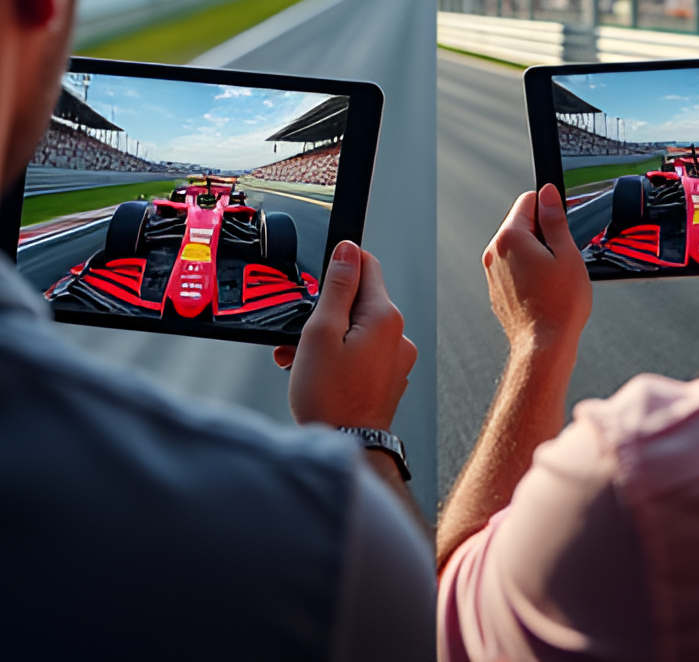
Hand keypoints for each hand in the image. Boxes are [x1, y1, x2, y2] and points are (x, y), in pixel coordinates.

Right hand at [273, 241, 416, 429]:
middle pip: (359, 300)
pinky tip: (317, 373)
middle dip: (325, 311)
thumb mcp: (321, 332)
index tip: (316, 280)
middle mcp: (398, 335)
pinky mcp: (388, 378)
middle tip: (300, 333)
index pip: (367, 265)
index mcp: (384, 317)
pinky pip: (362, 353)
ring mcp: (395, 358)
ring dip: (327, 337)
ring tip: (302, 359)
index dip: (339, 265)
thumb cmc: (330, 398)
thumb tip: (348, 250)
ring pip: (356, 329)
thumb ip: (337, 287)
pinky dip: (339, 356)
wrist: (346, 449)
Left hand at [483, 184, 591, 355]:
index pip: (528, 200)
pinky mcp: (496, 289)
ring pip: (518, 248)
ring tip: (554, 278)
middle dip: (543, 234)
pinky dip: (529, 272)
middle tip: (562, 257)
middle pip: (521, 224)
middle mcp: (495, 252)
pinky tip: (544, 290)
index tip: (562, 224)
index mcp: (510, 237)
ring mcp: (493, 272)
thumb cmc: (559, 306)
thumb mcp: (567, 254)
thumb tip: (548, 192)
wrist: (544, 346)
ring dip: (537, 254)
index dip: (550, 208)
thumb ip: (555, 219)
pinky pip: (514, 269)